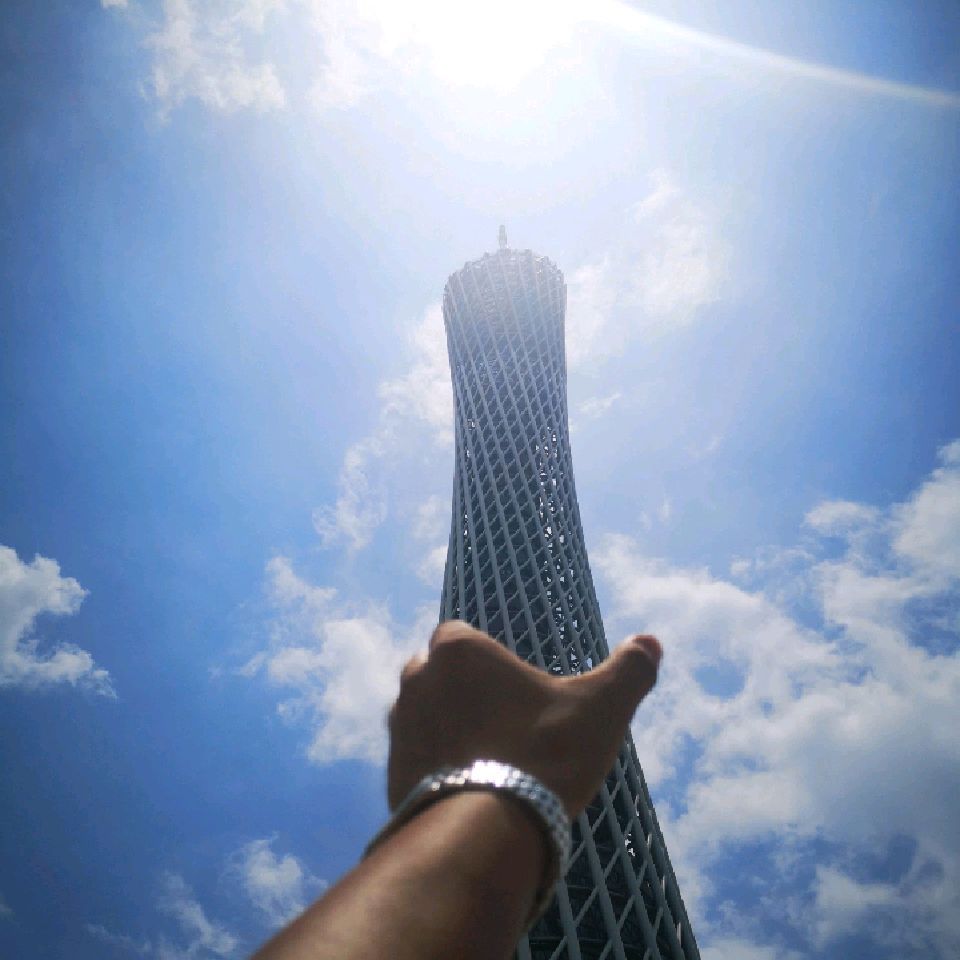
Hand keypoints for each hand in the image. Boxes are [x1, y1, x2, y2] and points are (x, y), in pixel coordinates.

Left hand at [387, 621, 660, 817]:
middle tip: (501, 723)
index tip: (511, 686)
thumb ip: (627, 671)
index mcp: (459, 651)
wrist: (486, 834)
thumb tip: (651, 642)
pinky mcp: (391, 773)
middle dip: (460, 690)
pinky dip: (433, 767)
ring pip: (420, 715)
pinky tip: (466, 790)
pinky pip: (413, 760)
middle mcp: (418, 680)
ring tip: (484, 758)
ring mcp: (400, 728)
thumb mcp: (600, 709)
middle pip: (435, 672)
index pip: (458, 634)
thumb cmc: (544, 754)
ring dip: (444, 727)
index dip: (484, 658)